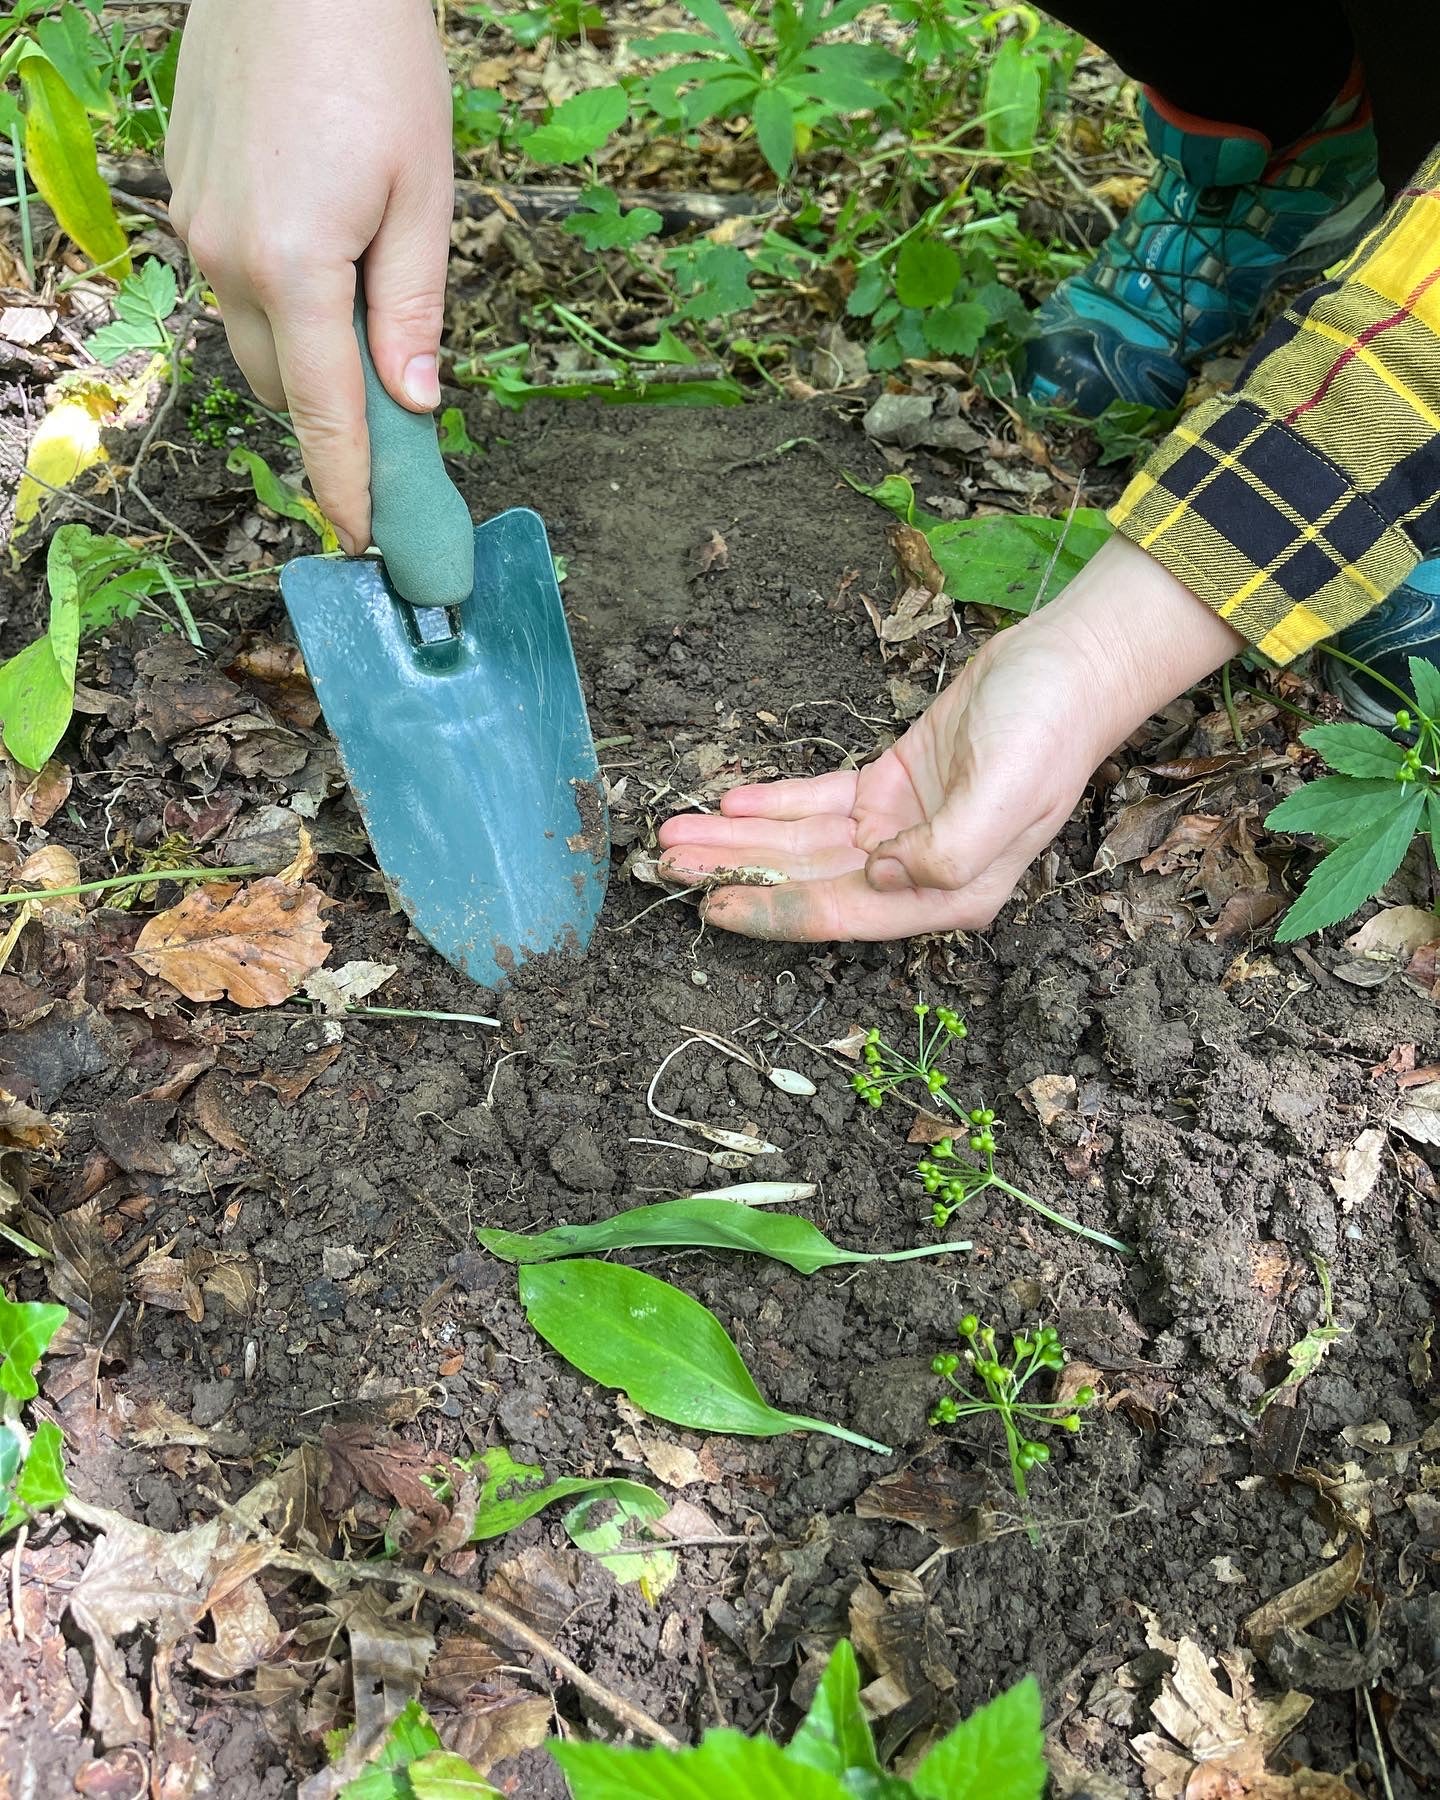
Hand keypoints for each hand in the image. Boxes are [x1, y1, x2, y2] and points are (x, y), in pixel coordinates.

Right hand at [166, 0, 453, 551]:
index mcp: (293, 270)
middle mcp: (227, 259)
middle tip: (392, 416)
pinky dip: (278, 295)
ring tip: (361, 309)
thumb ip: (415, 310)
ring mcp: (197, 226)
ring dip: (302, 351)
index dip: (347, 486)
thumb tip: (416, 402)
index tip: (365, 538)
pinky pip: (233, 279)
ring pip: (251, 335)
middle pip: (281, 386)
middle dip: (331, 413)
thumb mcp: (424, 196)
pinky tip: (320, 246)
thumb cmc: (376, 62)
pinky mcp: (187, 194)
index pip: (324, 415)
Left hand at [656, 536, 1243, 939]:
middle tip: (664, 864)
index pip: (841, 913)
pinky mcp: (888, 786)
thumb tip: (881, 873)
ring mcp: (900, 828)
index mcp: (950, 892)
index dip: (772, 910)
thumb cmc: (1049, 731)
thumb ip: (947, 850)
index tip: (712, 904)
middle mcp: (917, 870)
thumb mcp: (1006, 794)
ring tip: (675, 832)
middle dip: (735, 873)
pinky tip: (728, 804)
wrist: (1071, 665)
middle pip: (806, 880)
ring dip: (739, 839)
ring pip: (801, 843)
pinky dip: (772, 803)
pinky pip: (817, 802)